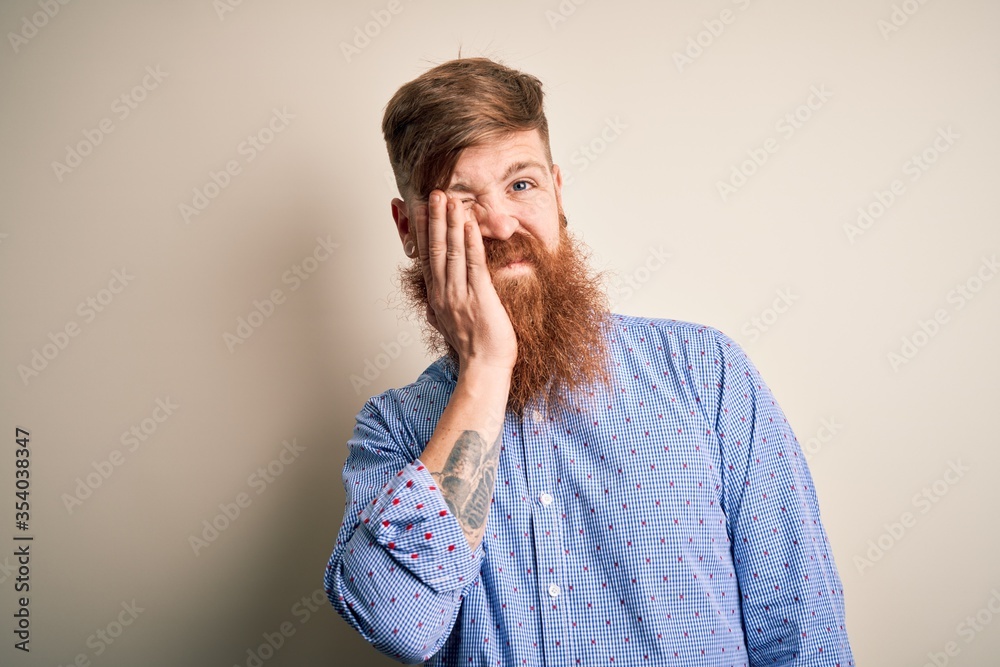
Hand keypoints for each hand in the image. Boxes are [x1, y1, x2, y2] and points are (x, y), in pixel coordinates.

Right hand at [413, 190, 516, 372]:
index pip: (427, 257)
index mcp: (438, 296)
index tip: (419, 210)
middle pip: (436, 248)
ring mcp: (460, 294)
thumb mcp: (451, 323)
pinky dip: (471, 242)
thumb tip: (433, 303)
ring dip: (450, 223)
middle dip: (434, 219)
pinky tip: (469, 223)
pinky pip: (474, 264)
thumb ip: (442, 307)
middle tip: (432, 193)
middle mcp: (444, 292)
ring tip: (449, 199)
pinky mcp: (479, 297)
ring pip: (452, 251)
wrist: (483, 368)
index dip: (423, 231)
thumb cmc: (474, 348)